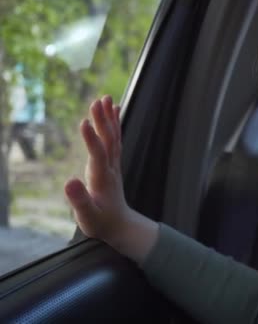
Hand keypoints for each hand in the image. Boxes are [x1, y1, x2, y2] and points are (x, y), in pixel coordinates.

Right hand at [64, 96, 131, 244]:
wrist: (121, 226)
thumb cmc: (101, 223)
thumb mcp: (88, 217)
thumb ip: (79, 201)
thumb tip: (69, 181)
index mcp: (102, 179)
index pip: (98, 155)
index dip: (91, 139)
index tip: (84, 122)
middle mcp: (110, 168)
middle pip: (108, 141)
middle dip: (102, 121)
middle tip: (97, 101)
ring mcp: (114, 164)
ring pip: (114, 138)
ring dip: (110, 118)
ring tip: (106, 98)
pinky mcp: (113, 163)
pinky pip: (116, 140)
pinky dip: (114, 124)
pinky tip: (115, 109)